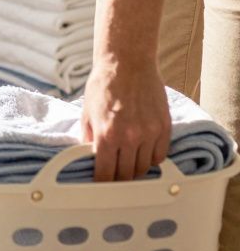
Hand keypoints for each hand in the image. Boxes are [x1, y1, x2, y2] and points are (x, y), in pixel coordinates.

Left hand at [80, 59, 170, 181]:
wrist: (127, 64)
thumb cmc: (103, 86)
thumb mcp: (86, 114)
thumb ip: (88, 139)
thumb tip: (88, 160)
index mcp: (107, 135)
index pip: (106, 174)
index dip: (102, 184)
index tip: (100, 186)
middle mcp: (130, 137)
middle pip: (127, 175)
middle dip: (119, 180)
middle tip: (113, 178)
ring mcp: (150, 133)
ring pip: (145, 167)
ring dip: (135, 170)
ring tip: (127, 166)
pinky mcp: (164, 127)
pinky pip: (160, 155)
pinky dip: (151, 159)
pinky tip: (142, 154)